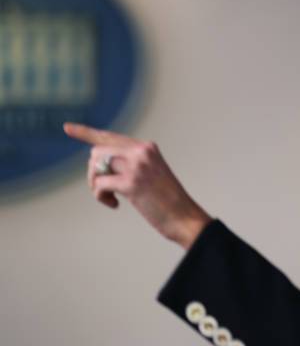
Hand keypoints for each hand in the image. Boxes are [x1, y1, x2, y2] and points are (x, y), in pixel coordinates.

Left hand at [63, 122, 212, 249]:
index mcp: (147, 147)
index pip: (110, 136)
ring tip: (109, 198)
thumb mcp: (152, 174)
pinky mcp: (131, 183)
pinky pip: (99, 184)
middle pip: (98, 152)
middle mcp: (142, 152)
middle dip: (94, 173)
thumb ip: (130, 164)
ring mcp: (137, 166)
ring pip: (96, 165)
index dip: (86, 133)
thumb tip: (99, 166)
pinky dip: (101, 196)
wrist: (185, 217)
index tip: (67, 128)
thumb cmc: (168, 201)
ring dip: (95, 184)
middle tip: (104, 190)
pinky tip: (115, 205)